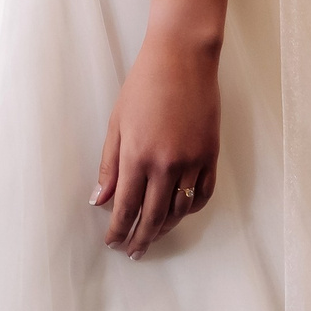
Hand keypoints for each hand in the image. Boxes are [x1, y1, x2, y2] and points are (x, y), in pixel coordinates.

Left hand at [93, 33, 220, 258]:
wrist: (182, 59)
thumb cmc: (143, 85)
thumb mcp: (117, 123)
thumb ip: (109, 164)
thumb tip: (100, 199)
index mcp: (137, 156)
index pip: (125, 208)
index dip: (118, 231)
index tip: (113, 244)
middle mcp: (165, 165)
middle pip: (152, 217)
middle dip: (140, 239)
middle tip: (132, 252)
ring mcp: (192, 162)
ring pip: (179, 211)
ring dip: (165, 228)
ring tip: (153, 236)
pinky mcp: (211, 155)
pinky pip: (202, 194)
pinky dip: (190, 209)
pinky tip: (179, 213)